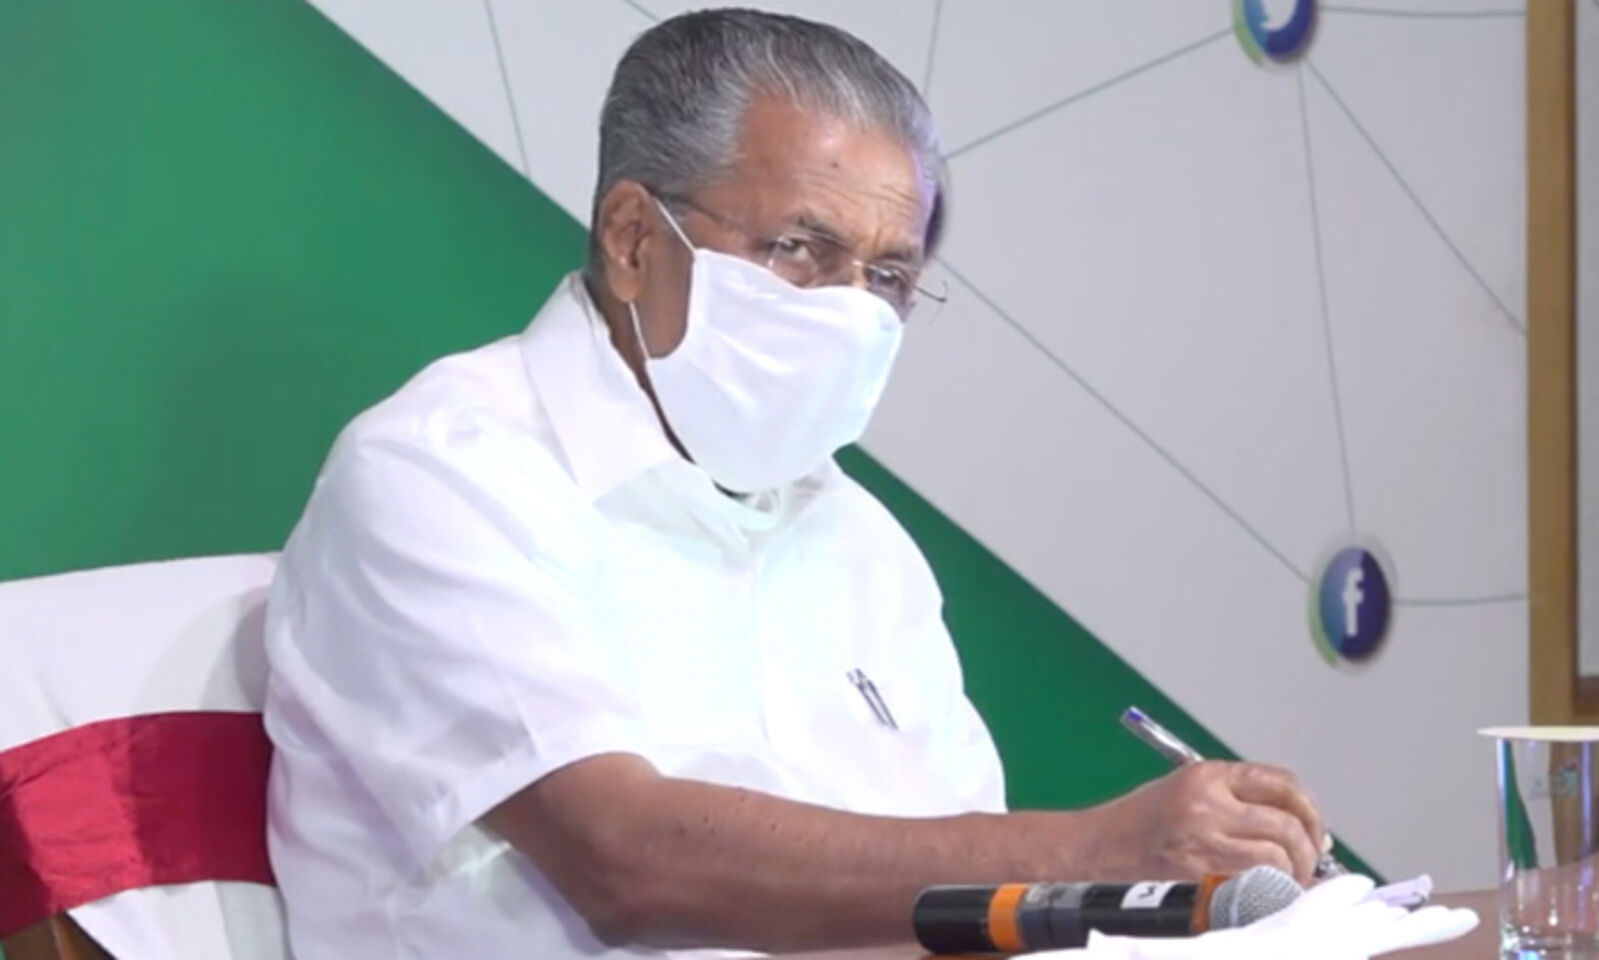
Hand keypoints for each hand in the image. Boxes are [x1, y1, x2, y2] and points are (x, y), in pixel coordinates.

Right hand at [1083, 761, 1326, 884]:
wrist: (1097, 845)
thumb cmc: (1140, 821)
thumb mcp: (1187, 791)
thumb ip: (1236, 799)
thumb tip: (1295, 825)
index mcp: (1207, 775)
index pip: (1280, 782)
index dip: (1308, 808)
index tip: (1315, 828)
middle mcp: (1208, 803)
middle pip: (1286, 821)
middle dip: (1309, 846)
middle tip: (1311, 860)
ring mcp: (1203, 840)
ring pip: (1277, 854)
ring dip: (1294, 871)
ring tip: (1291, 879)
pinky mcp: (1199, 874)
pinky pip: (1256, 881)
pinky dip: (1274, 888)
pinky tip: (1271, 891)